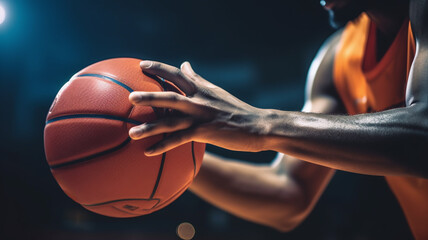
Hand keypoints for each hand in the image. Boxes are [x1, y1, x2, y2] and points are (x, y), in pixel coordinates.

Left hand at [129, 61, 268, 155]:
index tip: (142, 65)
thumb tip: (185, 64)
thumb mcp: (216, 91)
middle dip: (149, 96)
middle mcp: (199, 101)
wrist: (258, 126)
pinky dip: (164, 146)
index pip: (178, 74)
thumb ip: (198, 79)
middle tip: (129, 97)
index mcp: (202, 89)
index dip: (160, 68)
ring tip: (131, 132)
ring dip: (151, 126)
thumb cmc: (236, 109)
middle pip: (170, 96)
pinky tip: (148, 152)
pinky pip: (180, 140)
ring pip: (172, 121)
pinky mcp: (205, 133)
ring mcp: (201, 117)